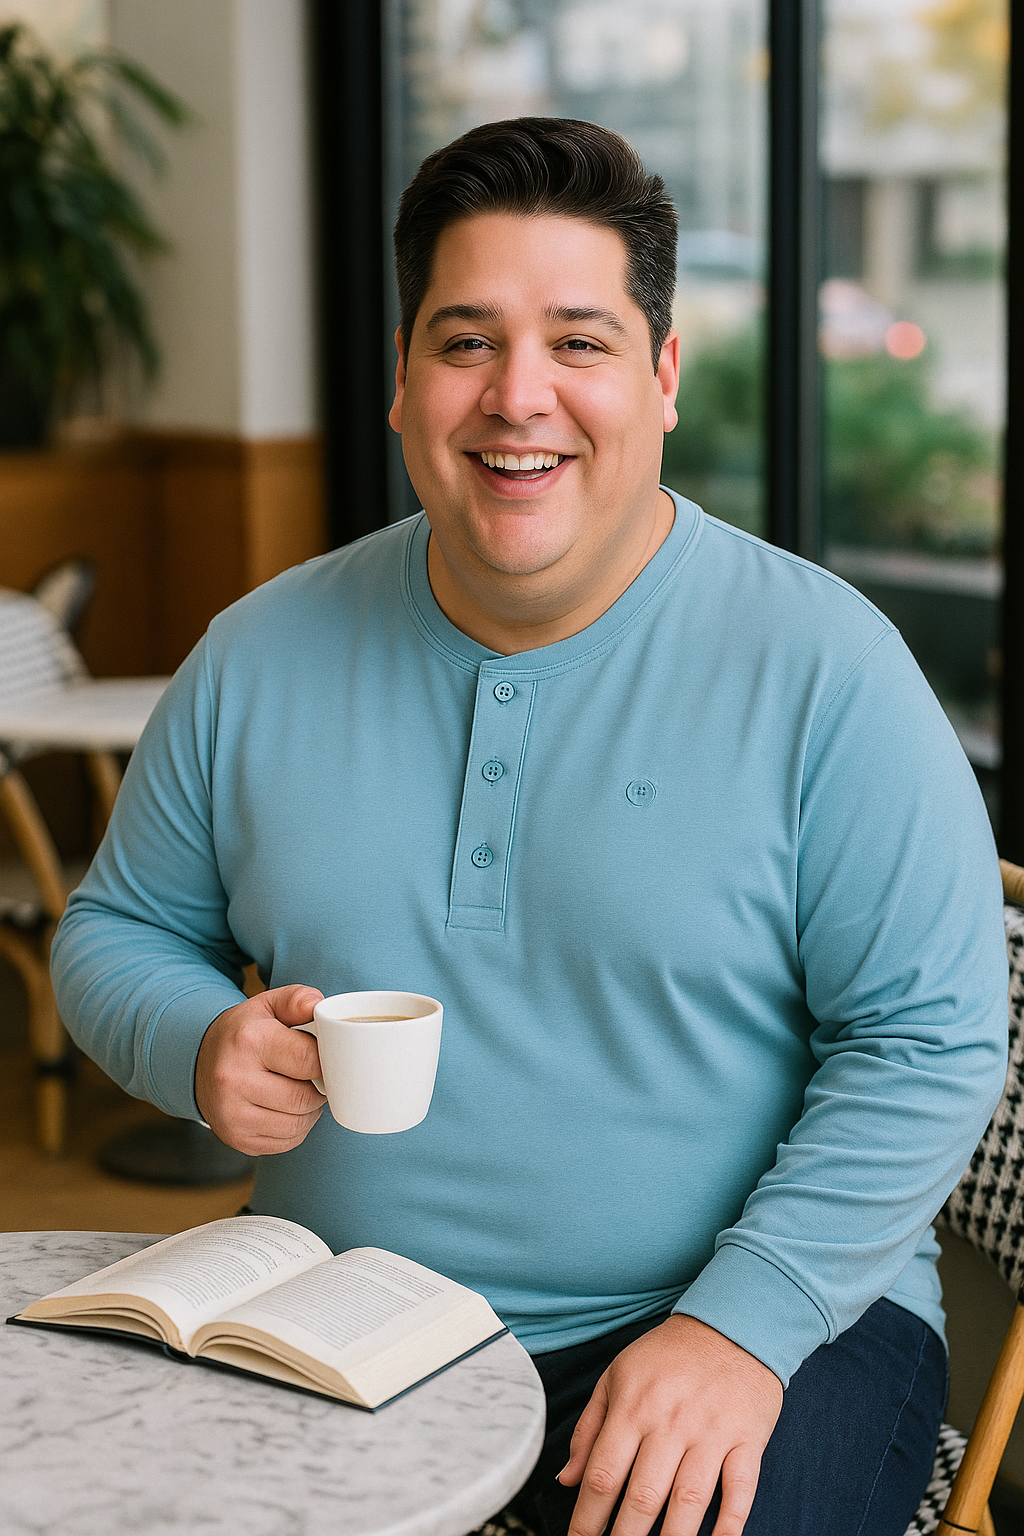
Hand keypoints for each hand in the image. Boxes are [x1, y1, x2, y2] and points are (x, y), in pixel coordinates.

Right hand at [195, 984, 326, 1154]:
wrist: (199, 1062)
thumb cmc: (244, 1032)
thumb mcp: (267, 1005)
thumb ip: (297, 999)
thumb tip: (319, 1005)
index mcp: (248, 1041)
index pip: (309, 1061)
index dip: (326, 1061)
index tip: (324, 1057)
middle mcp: (234, 1080)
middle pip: (305, 1098)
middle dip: (318, 1088)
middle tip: (313, 1076)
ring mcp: (232, 1114)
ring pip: (298, 1124)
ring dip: (309, 1111)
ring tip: (299, 1091)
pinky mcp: (236, 1138)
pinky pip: (286, 1142)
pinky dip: (295, 1128)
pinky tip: (285, 1109)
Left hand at [558, 1314, 782, 1535]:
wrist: (731, 1324)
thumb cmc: (668, 1355)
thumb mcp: (617, 1376)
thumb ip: (589, 1429)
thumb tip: (567, 1479)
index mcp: (633, 1407)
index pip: (604, 1476)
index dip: (587, 1520)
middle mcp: (670, 1423)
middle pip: (643, 1497)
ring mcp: (711, 1433)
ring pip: (688, 1502)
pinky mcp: (747, 1440)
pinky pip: (740, 1491)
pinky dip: (729, 1526)